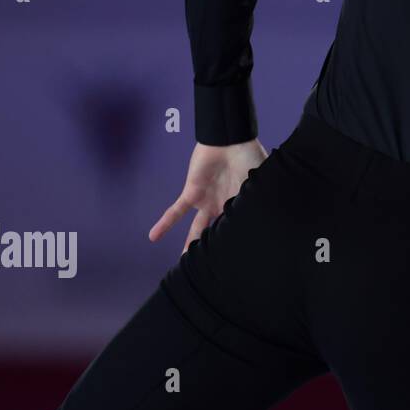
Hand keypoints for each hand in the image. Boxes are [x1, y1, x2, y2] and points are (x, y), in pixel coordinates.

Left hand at [149, 139, 268, 254]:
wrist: (231, 139)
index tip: (233, 261)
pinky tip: (153, 237)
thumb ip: (253, 206)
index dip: (233, 244)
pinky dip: (164, 223)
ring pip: (196, 229)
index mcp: (240, 205)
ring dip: (189, 244)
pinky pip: (176, 211)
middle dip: (213, 250)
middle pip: (216, 233)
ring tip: (184, 263)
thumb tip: (255, 230)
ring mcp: (206, 200)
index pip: (234, 229)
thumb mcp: (256, 185)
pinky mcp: (191, 193)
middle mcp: (223, 206)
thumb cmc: (250, 158)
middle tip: (209, 270)